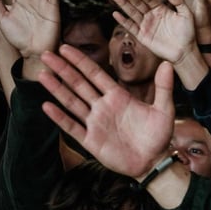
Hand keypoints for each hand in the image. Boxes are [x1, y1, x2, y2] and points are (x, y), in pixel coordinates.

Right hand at [38, 46, 175, 178]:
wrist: (154, 161)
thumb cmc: (158, 135)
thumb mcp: (164, 110)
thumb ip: (163, 87)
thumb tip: (167, 64)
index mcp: (118, 97)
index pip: (95, 74)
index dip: (80, 61)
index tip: (66, 48)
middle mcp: (103, 107)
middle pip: (79, 84)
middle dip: (63, 69)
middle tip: (46, 54)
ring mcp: (95, 123)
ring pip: (72, 102)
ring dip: (57, 89)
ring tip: (42, 74)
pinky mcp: (91, 140)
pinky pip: (72, 126)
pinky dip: (59, 117)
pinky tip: (47, 106)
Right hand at [109, 0, 196, 63]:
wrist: (185, 51)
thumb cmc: (188, 33)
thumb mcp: (187, 15)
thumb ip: (180, 3)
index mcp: (160, 9)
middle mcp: (151, 16)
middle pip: (137, 3)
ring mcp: (146, 25)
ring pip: (131, 13)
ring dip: (122, 4)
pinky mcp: (142, 36)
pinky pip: (131, 27)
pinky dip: (123, 21)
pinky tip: (116, 14)